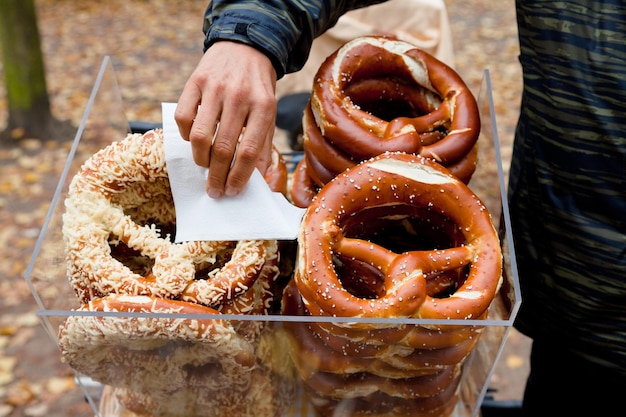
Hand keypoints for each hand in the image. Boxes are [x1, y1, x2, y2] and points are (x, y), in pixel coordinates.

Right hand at [175, 41, 276, 197]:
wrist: (245, 47)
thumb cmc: (258, 89)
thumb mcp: (269, 113)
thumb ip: (263, 145)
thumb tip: (257, 179)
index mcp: (263, 107)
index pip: (248, 151)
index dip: (238, 176)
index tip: (232, 191)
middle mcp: (239, 96)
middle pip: (223, 148)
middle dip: (217, 176)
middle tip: (214, 191)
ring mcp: (215, 88)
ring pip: (200, 136)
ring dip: (200, 160)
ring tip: (205, 167)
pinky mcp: (195, 82)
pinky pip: (183, 118)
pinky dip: (185, 136)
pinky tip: (194, 140)